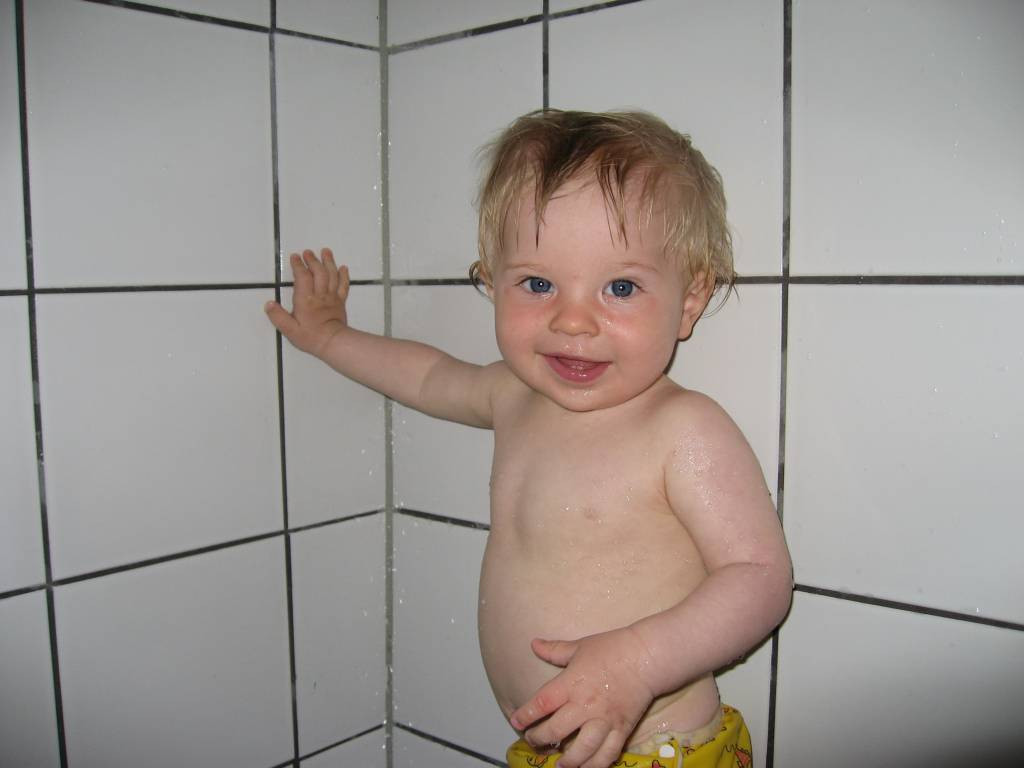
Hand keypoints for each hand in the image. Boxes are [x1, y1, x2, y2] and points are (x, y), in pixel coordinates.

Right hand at [265, 248, 348, 357]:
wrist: (333, 343)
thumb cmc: (310, 337)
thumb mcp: (289, 330)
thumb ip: (278, 316)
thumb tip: (268, 304)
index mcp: (306, 299)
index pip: (302, 277)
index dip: (298, 265)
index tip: (295, 257)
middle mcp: (320, 295)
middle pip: (318, 272)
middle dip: (313, 260)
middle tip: (308, 252)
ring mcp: (332, 297)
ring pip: (332, 275)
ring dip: (329, 262)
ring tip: (326, 251)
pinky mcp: (340, 302)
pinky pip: (343, 286)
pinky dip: (343, 275)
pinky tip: (343, 267)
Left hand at [510, 628, 657, 767]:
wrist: (647, 656)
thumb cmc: (612, 648)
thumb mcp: (580, 646)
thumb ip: (554, 649)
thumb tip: (533, 643)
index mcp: (571, 683)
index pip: (542, 703)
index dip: (526, 715)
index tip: (516, 722)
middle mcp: (585, 705)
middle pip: (556, 730)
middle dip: (540, 739)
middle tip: (534, 742)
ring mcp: (604, 720)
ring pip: (582, 749)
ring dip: (568, 761)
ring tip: (560, 765)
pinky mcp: (622, 729)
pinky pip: (608, 754)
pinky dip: (596, 765)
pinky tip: (587, 767)